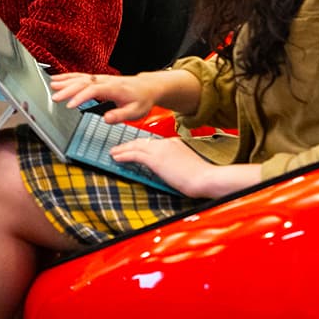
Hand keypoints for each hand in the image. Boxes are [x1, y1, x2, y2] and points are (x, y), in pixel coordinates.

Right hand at [50, 72, 157, 121]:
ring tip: (52, 85)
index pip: (93, 90)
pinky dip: (69, 77)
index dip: (80, 97)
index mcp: (114, 88)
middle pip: (84, 83)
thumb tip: (106, 118)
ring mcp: (101, 79)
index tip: (70, 105)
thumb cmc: (141, 100)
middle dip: (68, 89)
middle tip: (55, 97)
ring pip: (81, 78)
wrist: (148, 87)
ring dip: (66, 81)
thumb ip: (120, 115)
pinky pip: (81, 76)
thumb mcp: (135, 111)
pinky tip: (59, 79)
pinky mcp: (98, 79)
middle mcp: (105, 81)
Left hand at [110, 137, 258, 199]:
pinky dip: (123, 155)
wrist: (205, 177)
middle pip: (142, 142)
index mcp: (174, 143)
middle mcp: (166, 143)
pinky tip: (116, 158)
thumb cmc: (201, 176)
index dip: (141, 146)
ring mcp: (160, 150)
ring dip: (122, 150)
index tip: (134, 148)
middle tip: (118, 148)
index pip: (153, 143)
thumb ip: (176, 164)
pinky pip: (134, 155)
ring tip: (113, 153)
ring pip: (135, 146)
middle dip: (128, 145)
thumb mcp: (186, 166)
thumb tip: (169, 171)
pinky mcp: (155, 159)